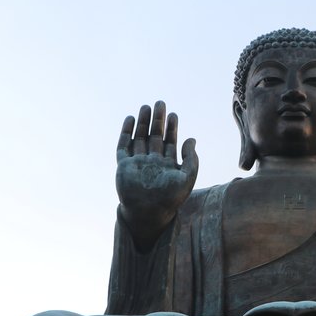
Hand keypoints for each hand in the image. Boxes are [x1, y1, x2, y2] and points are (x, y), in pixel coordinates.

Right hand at [115, 101, 197, 246]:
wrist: (148, 212)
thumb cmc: (170, 199)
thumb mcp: (187, 177)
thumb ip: (191, 159)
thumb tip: (192, 139)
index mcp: (167, 165)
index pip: (170, 142)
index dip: (172, 128)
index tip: (174, 114)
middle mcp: (152, 162)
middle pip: (154, 136)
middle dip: (157, 120)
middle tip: (160, 103)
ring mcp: (137, 163)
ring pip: (139, 138)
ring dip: (143, 123)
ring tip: (146, 107)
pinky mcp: (124, 166)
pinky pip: (123, 146)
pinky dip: (126, 132)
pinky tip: (131, 119)